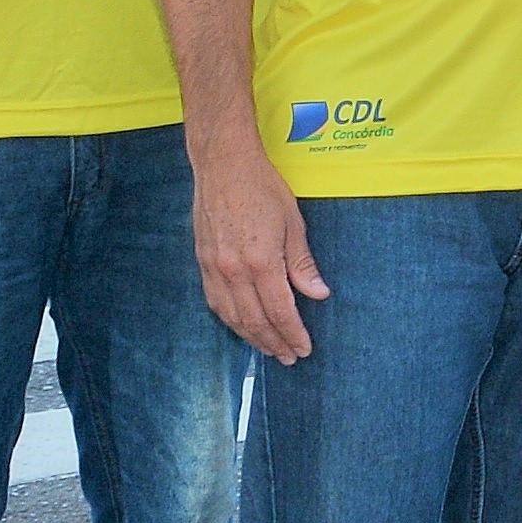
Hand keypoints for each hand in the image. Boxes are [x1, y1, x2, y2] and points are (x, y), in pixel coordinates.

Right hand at [194, 127, 327, 363]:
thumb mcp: (293, 223)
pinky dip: (230, 320)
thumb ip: (303, 264)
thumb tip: (319, 294)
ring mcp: (214, 268)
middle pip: (255, 321)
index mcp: (261, 262)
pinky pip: (215, 302)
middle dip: (274, 343)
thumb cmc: (263, 187)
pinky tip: (241, 326)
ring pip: (232, 317)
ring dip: (251, 338)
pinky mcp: (202, 262)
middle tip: (289, 357)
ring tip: (269, 349)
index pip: (280, 312)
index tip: (304, 349)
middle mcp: (234, 271)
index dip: (293, 334)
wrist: (223, 164)